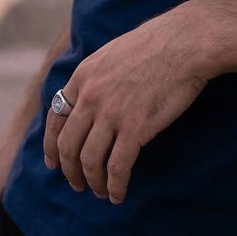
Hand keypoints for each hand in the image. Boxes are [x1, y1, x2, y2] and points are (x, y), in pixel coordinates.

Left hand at [43, 7, 209, 205]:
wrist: (185, 42)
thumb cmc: (156, 43)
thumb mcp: (112, 53)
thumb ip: (97, 76)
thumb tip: (91, 98)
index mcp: (84, 75)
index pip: (55, 118)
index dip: (51, 145)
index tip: (54, 163)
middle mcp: (91, 96)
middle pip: (69, 145)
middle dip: (70, 171)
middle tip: (78, 184)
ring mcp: (112, 112)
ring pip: (90, 161)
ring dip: (93, 182)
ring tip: (101, 191)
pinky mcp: (135, 127)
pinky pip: (117, 167)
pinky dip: (115, 186)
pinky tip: (119, 193)